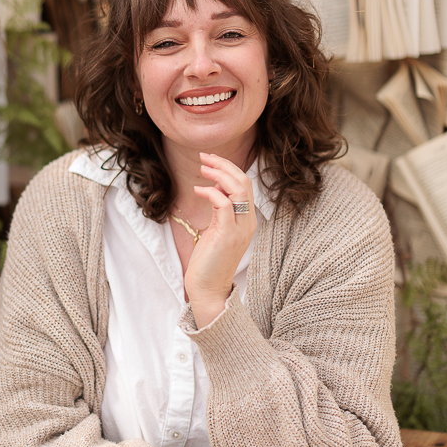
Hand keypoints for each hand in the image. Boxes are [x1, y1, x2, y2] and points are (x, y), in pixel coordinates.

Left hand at [184, 153, 256, 327]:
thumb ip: (219, 211)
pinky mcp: (227, 235)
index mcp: (247, 221)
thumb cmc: (209, 261)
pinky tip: (198, 190)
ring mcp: (240, 229)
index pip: (246, 185)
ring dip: (219, 174)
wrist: (208, 289)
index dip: (229, 169)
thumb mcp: (216, 230)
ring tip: (202, 168)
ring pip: (239, 189)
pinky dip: (211, 192)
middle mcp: (248, 223)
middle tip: (205, 157)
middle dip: (224, 165)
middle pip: (244, 182)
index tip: (210, 161)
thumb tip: (213, 187)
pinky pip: (224, 204)